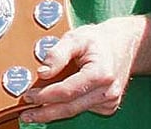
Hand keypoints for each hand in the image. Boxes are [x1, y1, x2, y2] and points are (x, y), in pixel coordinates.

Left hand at [20, 18, 144, 122]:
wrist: (124, 43)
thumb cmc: (99, 40)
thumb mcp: (76, 37)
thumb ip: (58, 53)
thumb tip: (42, 71)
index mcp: (100, 73)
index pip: (67, 91)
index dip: (45, 95)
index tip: (28, 96)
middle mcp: (107, 91)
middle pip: (70, 108)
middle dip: (45, 112)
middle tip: (26, 114)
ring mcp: (109, 100)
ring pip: (76, 110)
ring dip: (54, 111)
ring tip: (34, 110)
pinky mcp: (108, 105)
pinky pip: (83, 109)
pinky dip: (68, 106)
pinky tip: (57, 100)